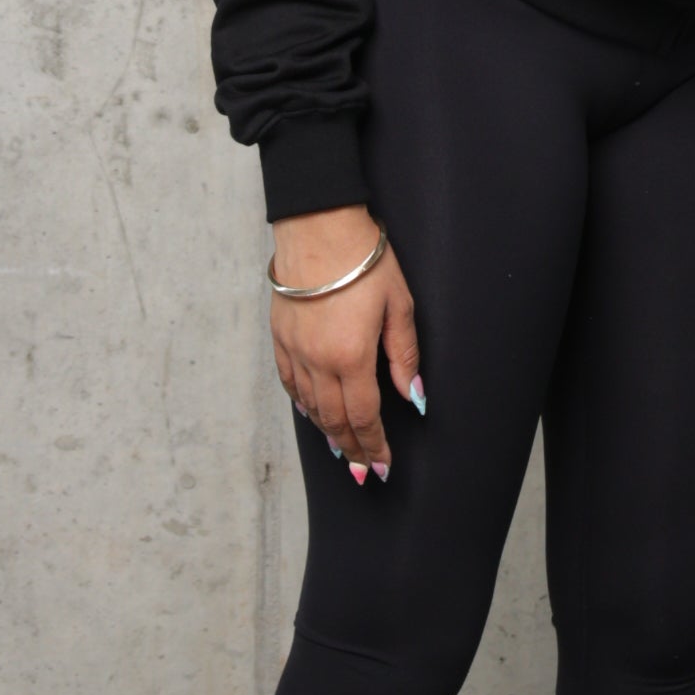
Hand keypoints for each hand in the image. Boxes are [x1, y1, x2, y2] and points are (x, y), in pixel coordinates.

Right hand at [268, 208, 423, 482]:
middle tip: (364, 470)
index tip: (382, 467)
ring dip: (327, 431)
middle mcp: (318, 360)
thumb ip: (404, 356)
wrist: (319, 224)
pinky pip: (289, 381)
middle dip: (352, 448)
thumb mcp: (399, 305)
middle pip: (334, 419)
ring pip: (309, 405)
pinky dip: (302, 403)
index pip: (364, 417)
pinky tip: (311, 412)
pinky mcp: (279, 334)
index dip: (374, 445)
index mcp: (351, 356)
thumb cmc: (365, 258)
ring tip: (343, 449)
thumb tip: (415, 397)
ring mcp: (294, 348)